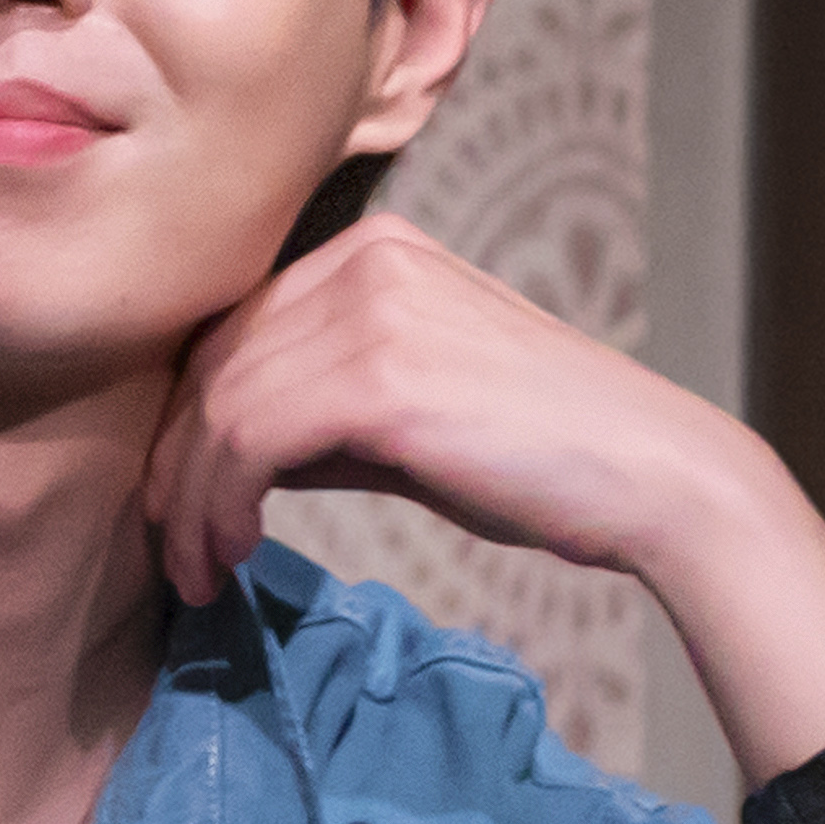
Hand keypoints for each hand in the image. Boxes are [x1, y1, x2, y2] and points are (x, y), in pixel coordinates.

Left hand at [143, 219, 736, 609]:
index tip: (179, 506)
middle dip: (176, 467)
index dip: (189, 425)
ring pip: (221, 406)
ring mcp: (370, 307)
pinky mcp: (377, 373)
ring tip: (198, 572)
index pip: (237, 331)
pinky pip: (250, 438)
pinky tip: (232, 551)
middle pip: (215, 363)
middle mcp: (365, 259)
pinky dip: (220, 504)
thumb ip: (320, 415)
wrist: (649, 475)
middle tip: (175, 552)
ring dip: (191, 502)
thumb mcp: (409, 416)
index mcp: (373, 251)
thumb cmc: (539, 457)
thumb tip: (226, 455)